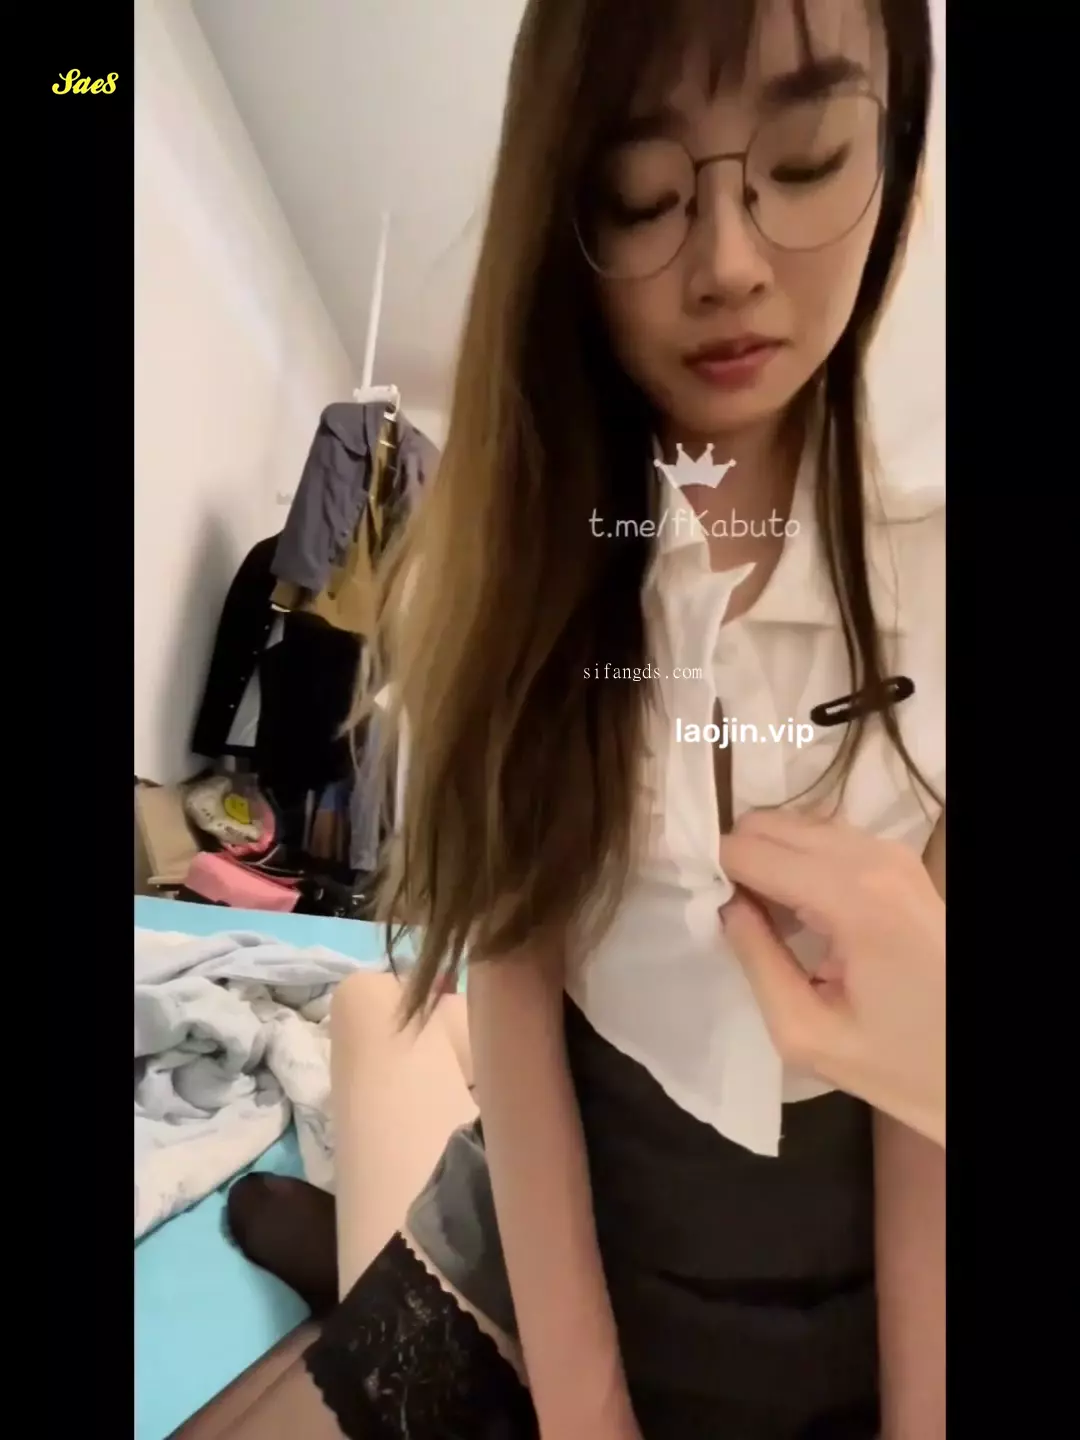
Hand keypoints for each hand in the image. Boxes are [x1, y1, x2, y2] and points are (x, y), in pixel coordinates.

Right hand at [719, 809, 944, 1146]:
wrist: (974, 1066)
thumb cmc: (898, 1062)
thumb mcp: (806, 1032)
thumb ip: (756, 960)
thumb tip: (724, 906)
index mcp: (853, 896)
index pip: (750, 850)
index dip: (714, 874)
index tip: (700, 909)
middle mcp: (875, 856)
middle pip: (772, 824)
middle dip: (740, 861)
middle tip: (731, 915)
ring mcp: (894, 853)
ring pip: (799, 825)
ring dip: (771, 860)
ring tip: (767, 920)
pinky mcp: (903, 862)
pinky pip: (828, 838)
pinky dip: (801, 862)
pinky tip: (802, 913)